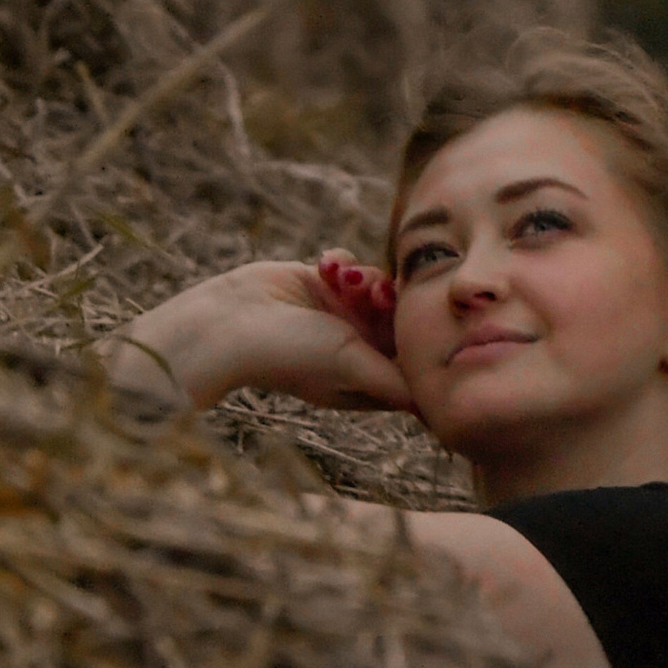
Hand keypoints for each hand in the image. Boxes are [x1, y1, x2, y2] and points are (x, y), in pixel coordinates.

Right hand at [118, 257, 415, 414]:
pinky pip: (352, 265)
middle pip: (402, 316)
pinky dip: (342, 263)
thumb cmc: (289, 355)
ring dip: (365, 276)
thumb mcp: (353, 366)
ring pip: (380, 285)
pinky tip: (323, 266)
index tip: (420, 319)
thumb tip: (439, 404)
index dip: (422, 337)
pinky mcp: (322, 285)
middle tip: (375, 292)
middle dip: (391, 298)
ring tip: (344, 279)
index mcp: (369, 378)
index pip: (414, 359)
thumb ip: (399, 380)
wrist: (228, 323)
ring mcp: (340, 316)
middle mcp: (358, 349)